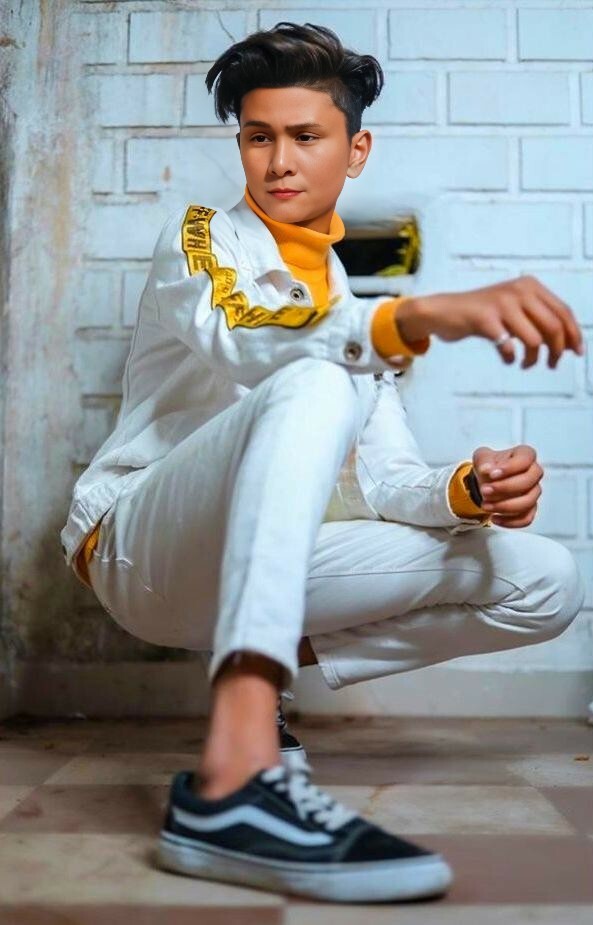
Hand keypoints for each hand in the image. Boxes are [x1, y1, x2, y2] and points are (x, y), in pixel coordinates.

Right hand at [397, 276, 584, 368]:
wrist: (445, 310)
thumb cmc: (483, 314)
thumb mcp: (514, 309)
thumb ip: (538, 320)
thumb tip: (565, 344)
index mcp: (530, 286)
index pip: (563, 311)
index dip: (574, 334)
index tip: (576, 352)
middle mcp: (519, 290)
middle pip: (554, 325)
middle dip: (557, 350)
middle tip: (552, 364)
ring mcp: (501, 304)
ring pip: (535, 339)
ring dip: (533, 358)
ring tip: (527, 365)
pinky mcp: (485, 319)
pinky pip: (508, 346)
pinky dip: (510, 358)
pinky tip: (507, 359)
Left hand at [472, 445, 542, 527]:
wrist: (488, 481)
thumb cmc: (490, 466)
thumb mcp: (482, 458)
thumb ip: (484, 461)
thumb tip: (486, 469)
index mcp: (525, 455)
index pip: (526, 459)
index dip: (510, 467)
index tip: (492, 474)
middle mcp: (534, 472)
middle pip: (528, 481)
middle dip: (505, 488)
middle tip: (485, 490)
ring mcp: (534, 491)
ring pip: (528, 502)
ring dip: (505, 506)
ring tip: (486, 505)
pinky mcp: (530, 508)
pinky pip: (526, 518)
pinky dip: (510, 521)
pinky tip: (495, 518)